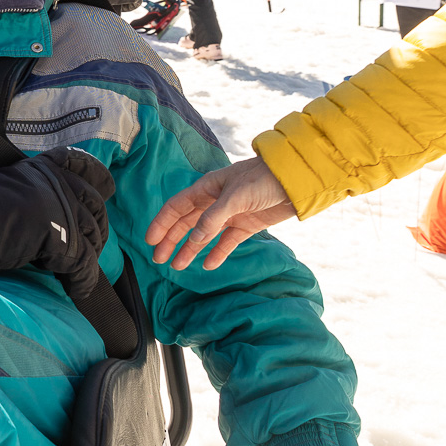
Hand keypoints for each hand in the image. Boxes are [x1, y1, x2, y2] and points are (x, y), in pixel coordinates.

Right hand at [0, 148, 113, 289]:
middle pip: (95, 206)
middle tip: (90, 247)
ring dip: (89, 259)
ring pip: (92, 236)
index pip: (83, 165)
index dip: (99, 179)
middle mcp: (56, 182)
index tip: (105, 190)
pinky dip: (83, 280)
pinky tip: (76, 289)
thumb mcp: (10, 186)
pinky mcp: (60, 236)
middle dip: (97, 229)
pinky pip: (83, 262)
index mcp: (42, 168)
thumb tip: (52, 213)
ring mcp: (60, 208)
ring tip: (78, 274)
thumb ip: (36, 192)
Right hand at [145, 157, 294, 269]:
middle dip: (171, 240)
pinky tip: (208, 264)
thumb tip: (195, 239)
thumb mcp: (236, 196)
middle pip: (186, 223)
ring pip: (204, 235)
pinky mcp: (246, 225)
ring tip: (178, 266)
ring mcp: (230, 215)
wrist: (295, 181)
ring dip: (190, 249)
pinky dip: (217, 253)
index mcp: (206, 188)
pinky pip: (227, 242)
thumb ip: (213, 218)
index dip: (162, 223)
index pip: (176, 207)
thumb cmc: (262, 179)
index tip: (150, 240)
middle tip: (159, 259)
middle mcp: (214, 202)